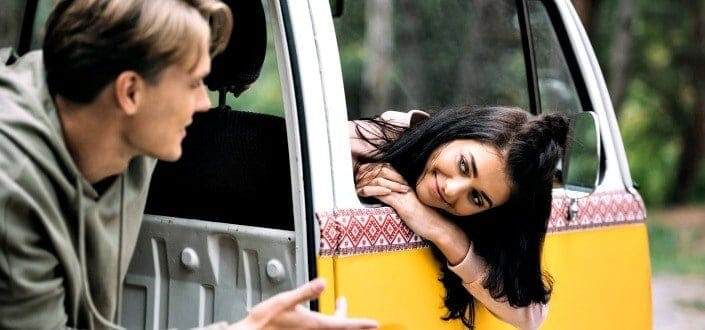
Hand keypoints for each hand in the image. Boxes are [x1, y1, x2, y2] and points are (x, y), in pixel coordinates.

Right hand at [228, 278, 378, 329]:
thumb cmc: (266, 321)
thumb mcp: (286, 300)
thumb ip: (306, 292)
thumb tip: (323, 283)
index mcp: (314, 324)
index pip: (344, 324)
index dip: (361, 323)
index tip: (374, 323)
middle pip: (339, 326)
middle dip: (347, 316)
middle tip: (346, 303)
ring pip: (330, 328)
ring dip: (337, 320)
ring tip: (337, 307)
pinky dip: (326, 323)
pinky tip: (318, 317)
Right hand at [355, 163, 409, 196]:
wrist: (377, 205)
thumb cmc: (376, 191)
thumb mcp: (380, 177)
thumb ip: (385, 171)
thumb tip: (398, 165)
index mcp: (367, 166)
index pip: (384, 166)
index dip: (396, 172)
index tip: (405, 178)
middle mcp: (362, 172)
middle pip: (382, 172)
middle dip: (396, 178)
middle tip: (406, 185)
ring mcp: (359, 182)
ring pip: (377, 181)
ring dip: (392, 185)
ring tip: (402, 189)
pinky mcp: (357, 192)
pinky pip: (367, 190)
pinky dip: (378, 190)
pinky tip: (388, 192)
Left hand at [355, 164, 469, 263]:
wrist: (437, 225)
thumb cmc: (423, 217)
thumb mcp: (408, 203)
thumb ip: (397, 197)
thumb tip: (384, 195)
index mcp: (404, 184)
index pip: (386, 168)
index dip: (372, 168)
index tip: (362, 171)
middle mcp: (403, 185)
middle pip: (381, 170)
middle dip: (366, 172)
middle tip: (356, 175)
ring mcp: (402, 194)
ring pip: (380, 180)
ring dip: (365, 181)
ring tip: (356, 184)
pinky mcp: (402, 204)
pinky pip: (384, 194)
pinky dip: (370, 192)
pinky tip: (362, 193)